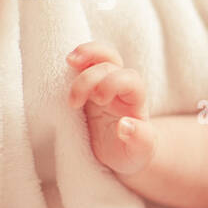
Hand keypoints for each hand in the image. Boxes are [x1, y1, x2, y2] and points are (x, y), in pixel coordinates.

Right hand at [66, 42, 155, 175]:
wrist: (120, 153)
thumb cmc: (131, 151)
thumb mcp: (139, 152)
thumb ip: (139, 140)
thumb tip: (125, 125)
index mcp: (135, 102)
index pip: (131, 80)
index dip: (114, 83)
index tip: (99, 101)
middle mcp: (120, 88)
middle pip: (112, 65)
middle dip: (91, 77)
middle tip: (74, 102)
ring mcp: (103, 84)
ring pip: (101, 57)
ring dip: (86, 54)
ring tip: (70, 61)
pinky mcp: (87, 86)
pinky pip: (85, 64)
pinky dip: (77, 58)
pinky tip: (67, 62)